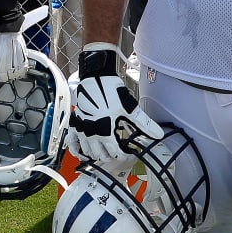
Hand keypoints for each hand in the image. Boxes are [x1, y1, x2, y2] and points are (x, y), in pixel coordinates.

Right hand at [67, 43, 162, 163]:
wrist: (95, 76)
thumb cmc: (110, 90)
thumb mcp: (130, 108)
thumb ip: (144, 123)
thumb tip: (158, 134)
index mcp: (105, 131)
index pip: (115, 153)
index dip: (124, 156)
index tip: (129, 154)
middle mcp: (92, 133)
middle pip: (101, 155)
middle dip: (111, 156)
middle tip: (119, 152)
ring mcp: (82, 128)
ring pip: (88, 151)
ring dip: (96, 154)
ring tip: (105, 152)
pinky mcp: (77, 122)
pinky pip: (73, 141)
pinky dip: (77, 148)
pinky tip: (83, 150)